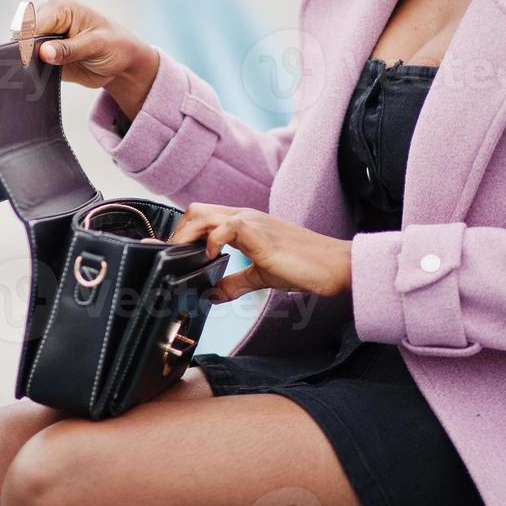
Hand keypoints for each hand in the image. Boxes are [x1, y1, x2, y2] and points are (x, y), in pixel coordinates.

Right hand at [32, 0, 157, 118]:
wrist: (123, 64)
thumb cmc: (116, 45)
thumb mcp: (97, 45)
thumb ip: (69, 49)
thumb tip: (43, 52)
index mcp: (60, 8)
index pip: (34, 23)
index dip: (29, 41)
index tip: (33, 58)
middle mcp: (49, 21)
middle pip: (24, 36)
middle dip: (26, 54)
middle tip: (36, 69)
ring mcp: (45, 39)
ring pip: (23, 52)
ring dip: (28, 65)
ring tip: (39, 75)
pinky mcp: (45, 57)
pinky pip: (31, 66)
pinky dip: (32, 74)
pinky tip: (38, 81)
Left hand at [166, 204, 351, 302]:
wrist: (334, 265)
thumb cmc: (304, 266)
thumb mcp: (261, 276)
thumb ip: (235, 283)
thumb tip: (211, 294)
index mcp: (244, 223)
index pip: (202, 217)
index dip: (182, 234)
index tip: (172, 256)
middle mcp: (245, 216)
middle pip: (196, 211)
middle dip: (177, 234)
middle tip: (172, 259)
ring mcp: (252, 221)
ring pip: (204, 214)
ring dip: (186, 236)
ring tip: (183, 258)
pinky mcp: (261, 233)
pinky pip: (227, 227)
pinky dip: (212, 241)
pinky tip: (212, 257)